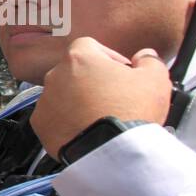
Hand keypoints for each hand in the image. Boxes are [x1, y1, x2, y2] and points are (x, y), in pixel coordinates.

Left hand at [30, 37, 170, 156]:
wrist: (111, 149)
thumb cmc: (131, 111)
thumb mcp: (155, 79)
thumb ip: (149, 60)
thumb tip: (145, 56)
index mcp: (79, 58)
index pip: (89, 46)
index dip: (107, 57)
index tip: (120, 71)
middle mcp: (55, 76)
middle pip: (74, 71)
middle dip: (92, 80)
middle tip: (113, 96)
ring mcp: (45, 100)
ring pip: (62, 94)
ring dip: (78, 100)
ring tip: (100, 116)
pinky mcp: (40, 124)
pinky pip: (53, 116)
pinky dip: (66, 120)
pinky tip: (85, 129)